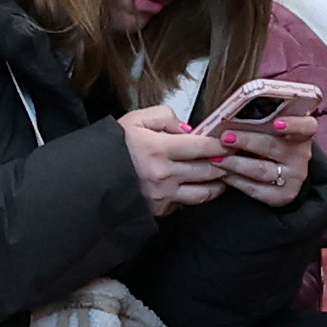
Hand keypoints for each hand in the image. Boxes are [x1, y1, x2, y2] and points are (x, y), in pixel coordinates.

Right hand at [118, 107, 233, 209]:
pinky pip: (186, 204)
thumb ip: (165, 117)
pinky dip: (194, 195)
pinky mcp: (159, 209)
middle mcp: (164, 174)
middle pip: (209, 170)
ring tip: (223, 174)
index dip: (222, 144)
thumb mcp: (135, 120)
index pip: (203, 146)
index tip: (232, 141)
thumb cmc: (113, 147)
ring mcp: (163, 195)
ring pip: (204, 192)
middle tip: (235, 158)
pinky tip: (196, 186)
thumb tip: (188, 129)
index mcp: (159, 149)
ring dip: (218, 183)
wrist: (90, 176)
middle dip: (226, 163)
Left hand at [218, 103, 319, 207]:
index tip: (276, 123)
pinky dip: (235, 180)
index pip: (306, 126)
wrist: (283, 177)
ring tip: (216, 158)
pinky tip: (222, 173)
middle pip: (273, 146)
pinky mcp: (282, 196)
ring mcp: (293, 178)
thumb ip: (261, 122)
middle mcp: (300, 156)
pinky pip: (255, 188)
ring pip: (261, 169)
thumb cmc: (270, 145)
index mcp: (301, 135)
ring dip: (235, 163)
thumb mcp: (272, 131)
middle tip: (225, 137)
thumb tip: (231, 114)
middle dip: (247, 141)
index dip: (294, 124)